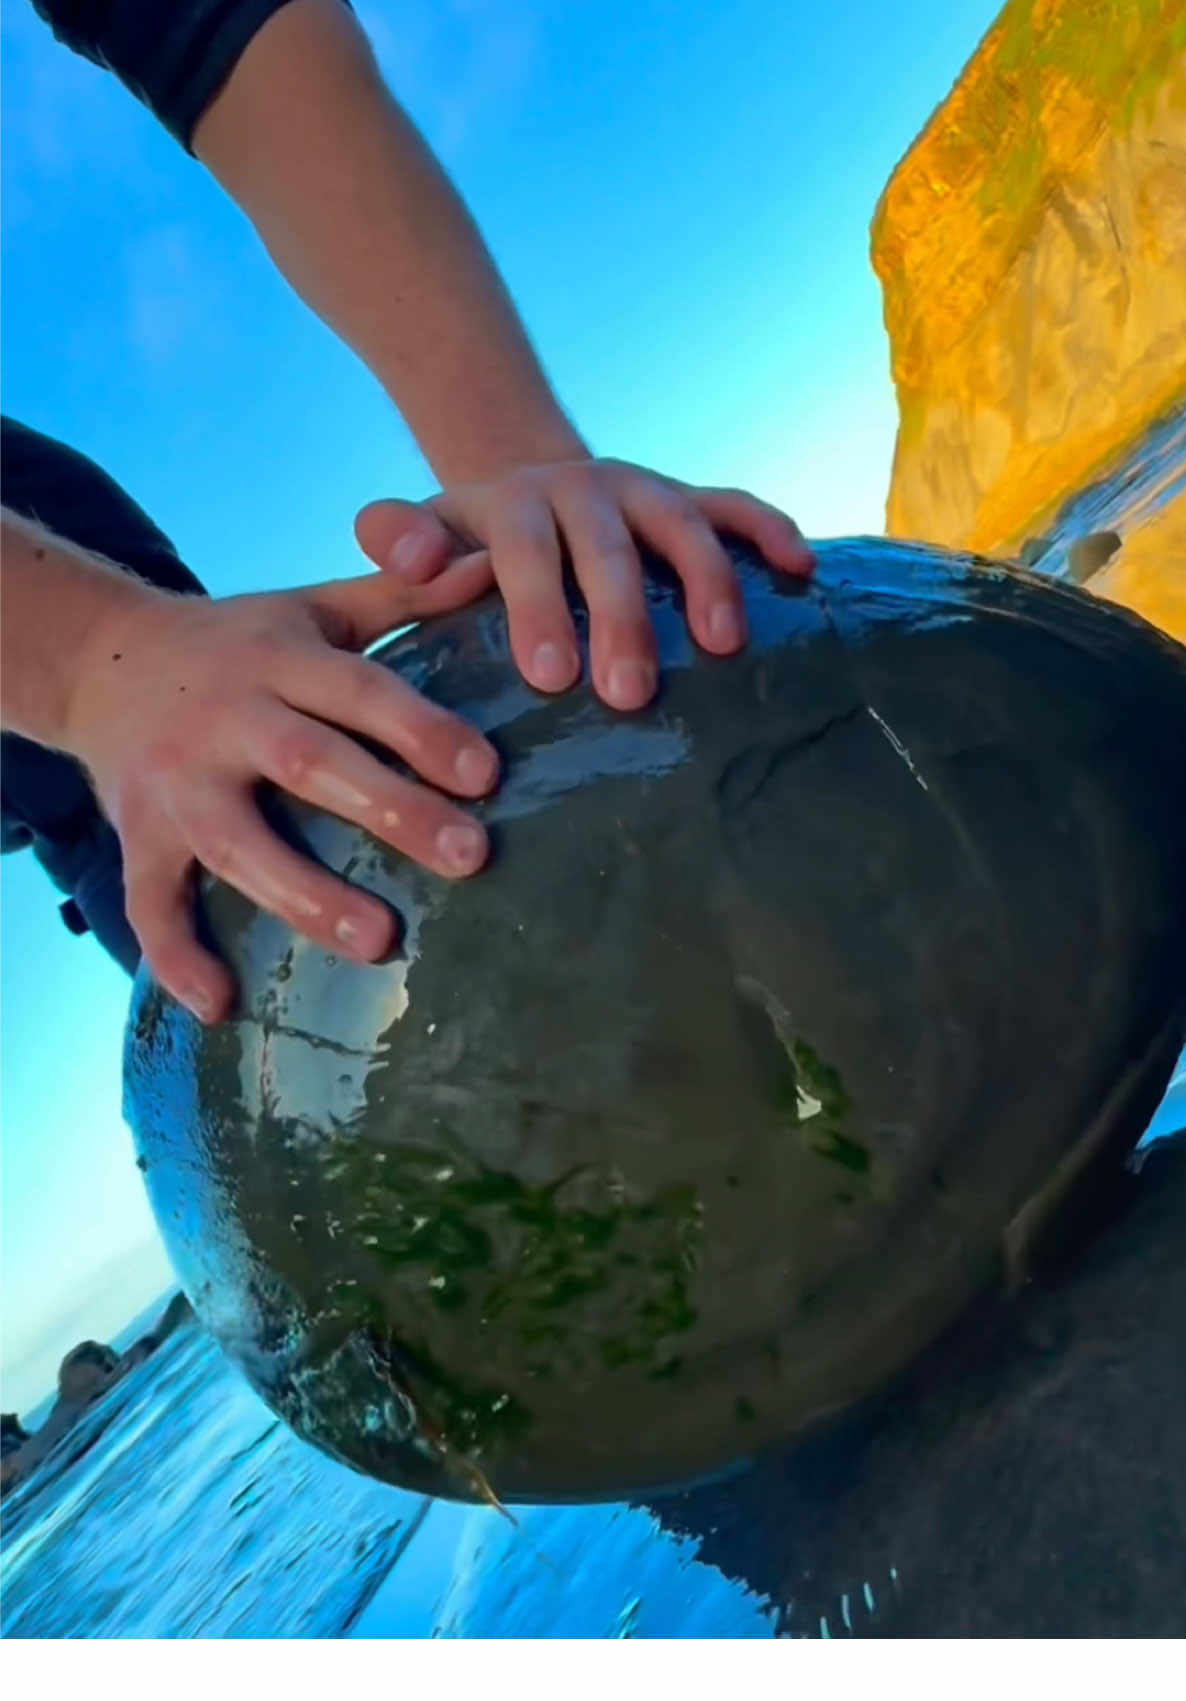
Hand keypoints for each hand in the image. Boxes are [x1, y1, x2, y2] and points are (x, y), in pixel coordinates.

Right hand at [64, 555, 497, 1022]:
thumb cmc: (241, 642)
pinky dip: (175, 956)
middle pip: (310, 764)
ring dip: (305, 894)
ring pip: (237, 842)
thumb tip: (487, 563)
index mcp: (277, 658)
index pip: (359, 692)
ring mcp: (175, 782)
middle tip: (470, 857)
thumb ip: (400, 595)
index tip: (486, 774)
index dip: (421, 730)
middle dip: (390, 811)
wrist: (105, 659)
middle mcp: (225, 717)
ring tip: (379, 941)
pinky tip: (221, 1005)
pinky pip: (149, 902)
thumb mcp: (313, 608)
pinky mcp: (137, 834)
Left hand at [355, 459, 812, 710]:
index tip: (550, 677)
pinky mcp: (693, 500)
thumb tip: (408, 560)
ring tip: (722, 647)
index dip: (539, 607)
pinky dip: (772, 532)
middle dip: (623, 619)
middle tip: (629, 694)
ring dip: (707, 581)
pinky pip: (740, 507)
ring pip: (684, 527)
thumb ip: (400, 542)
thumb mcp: (421, 536)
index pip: (526, 552)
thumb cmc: (469, 546)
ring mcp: (647, 493)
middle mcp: (587, 489)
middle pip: (610, 550)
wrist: (526, 492)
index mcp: (517, 503)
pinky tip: (800, 569)